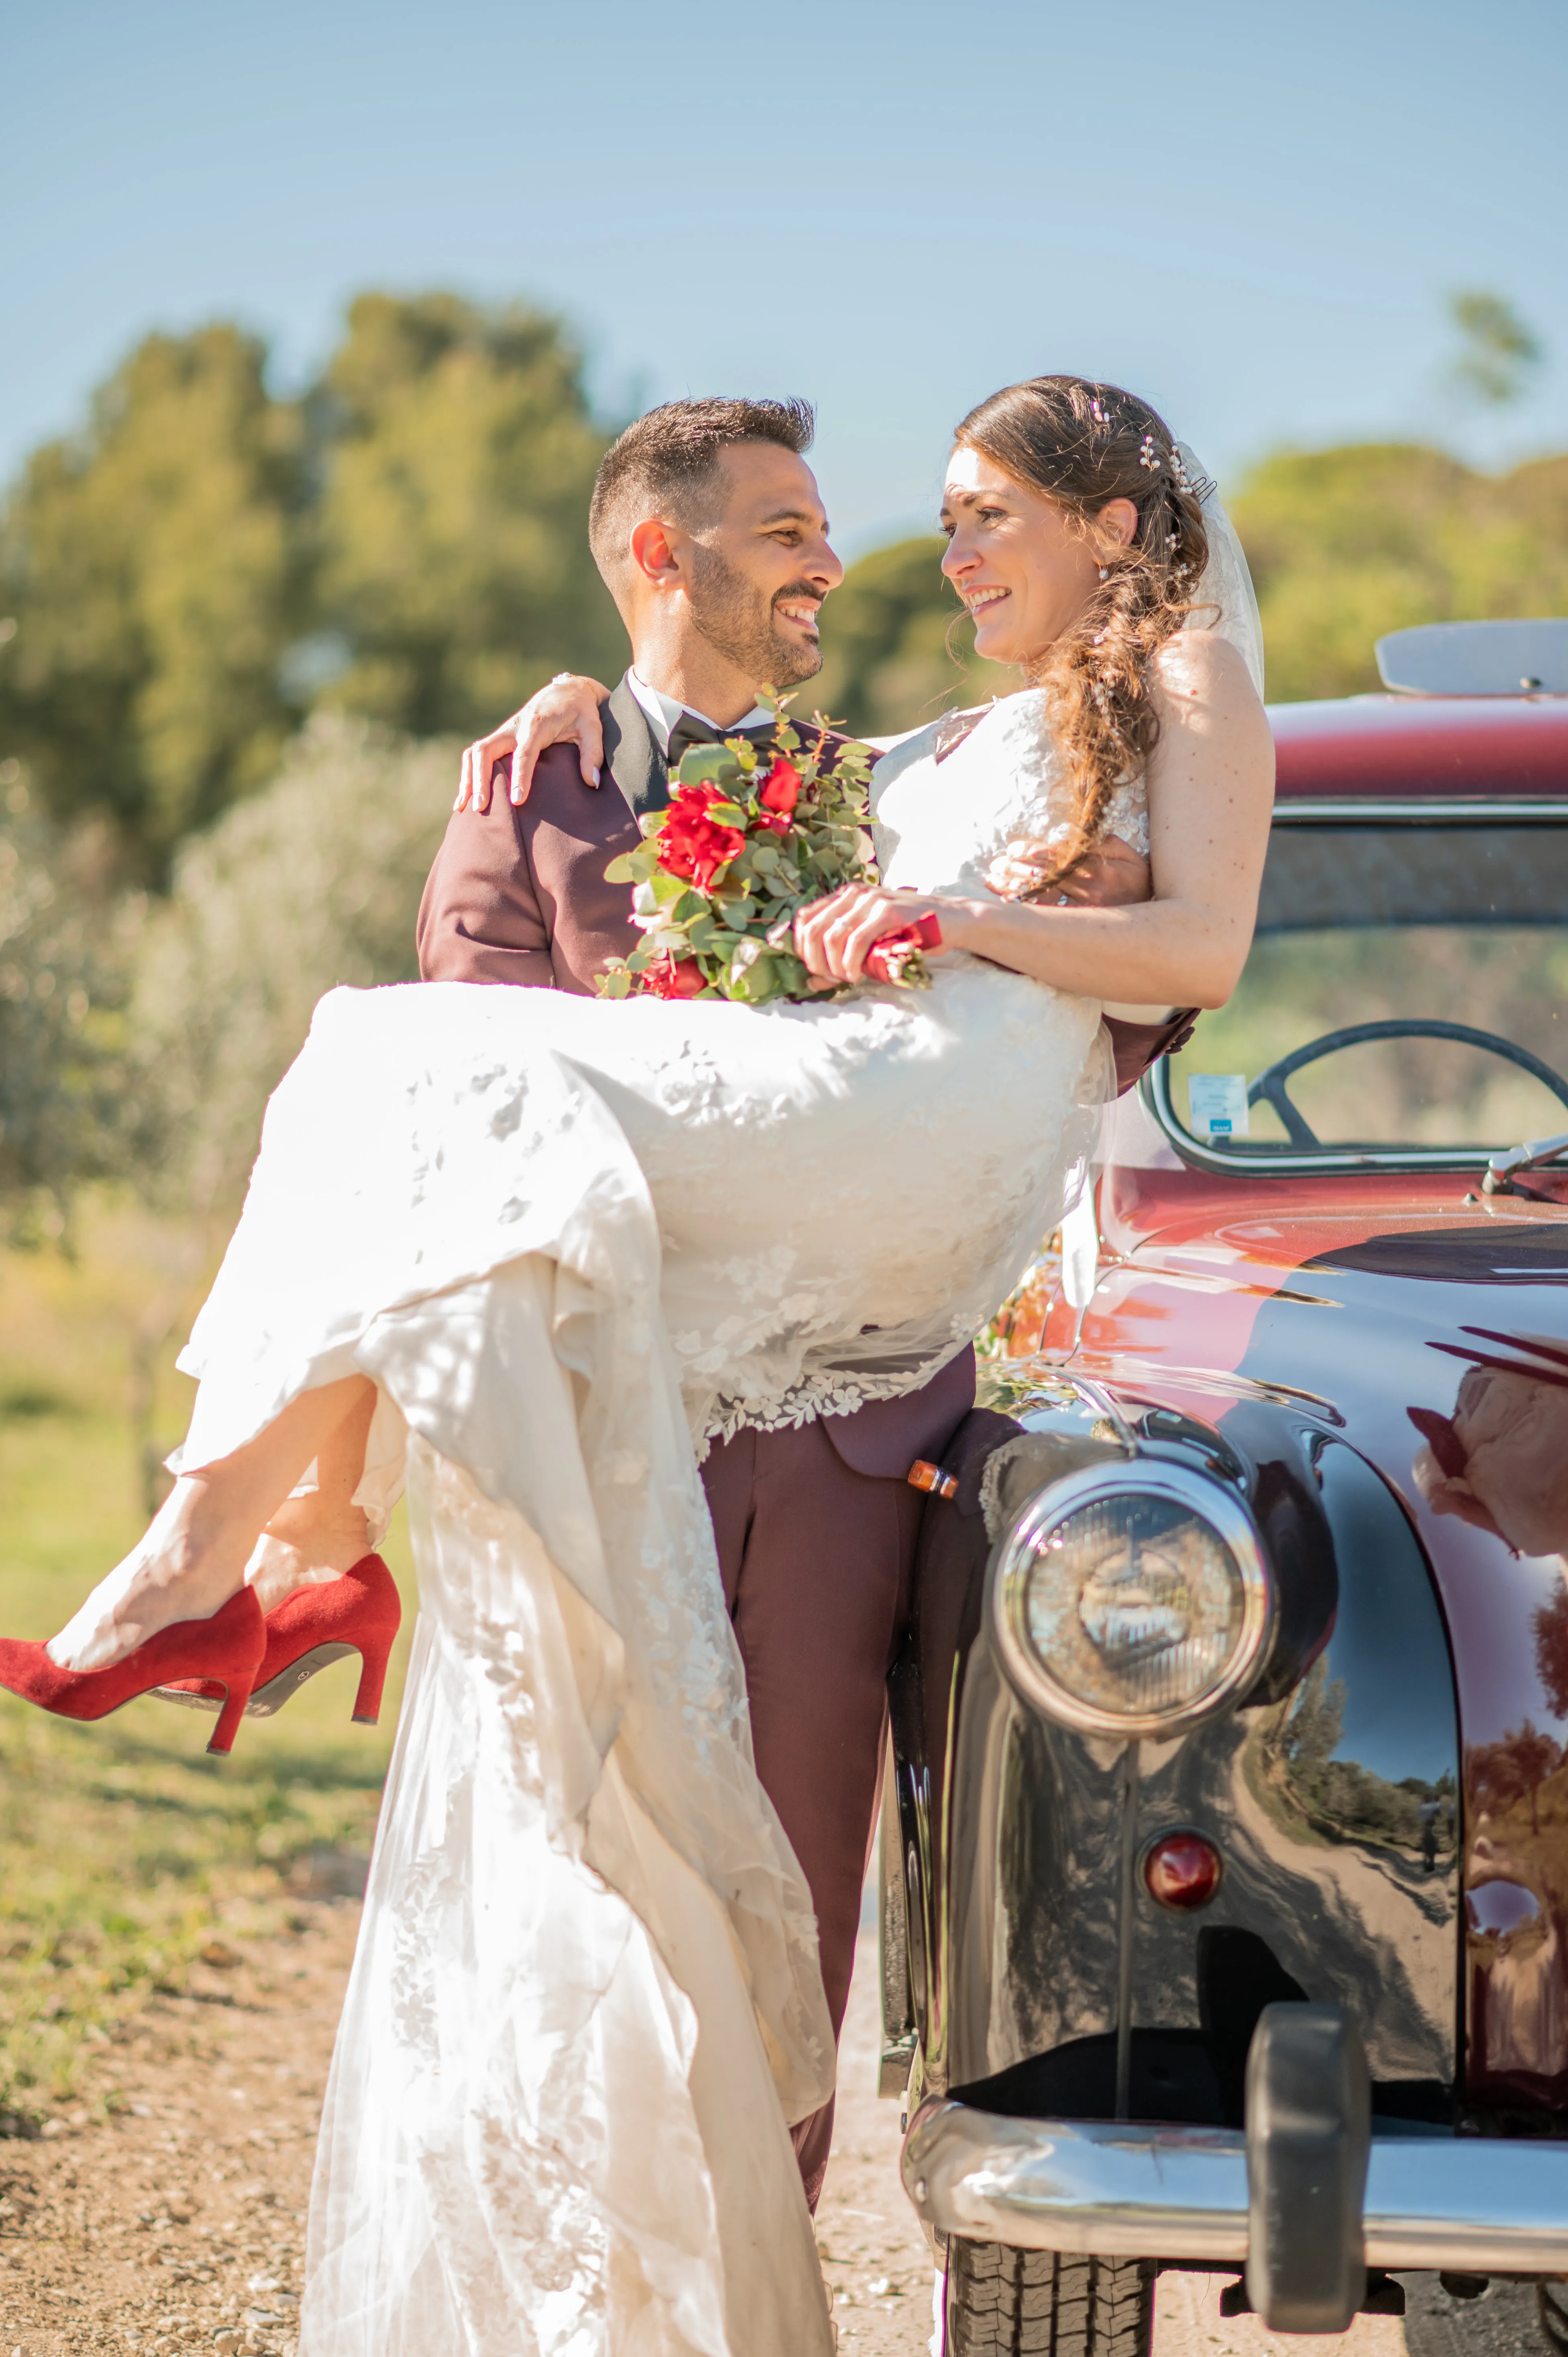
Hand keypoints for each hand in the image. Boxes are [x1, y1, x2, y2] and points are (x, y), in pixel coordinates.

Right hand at [455, 673, 609, 811]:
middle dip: (480, 779)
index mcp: (536, 725)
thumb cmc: (581, 712)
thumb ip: (592, 754)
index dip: (520, 777)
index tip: (517, 802)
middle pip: (485, 750)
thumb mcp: (593, 728)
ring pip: (474, 753)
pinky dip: (468, 776)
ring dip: (468, 779)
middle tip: (481, 809)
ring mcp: (503, 733)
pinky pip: (476, 756)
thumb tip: (592, 782)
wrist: (566, 692)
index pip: (524, 753)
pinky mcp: (499, 739)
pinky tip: (464, 799)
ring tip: (463, 808)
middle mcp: (514, 727)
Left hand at [793, 883, 954, 985]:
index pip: (804, 918)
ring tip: (848, 978)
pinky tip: (858, 976)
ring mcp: (871, 900)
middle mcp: (854, 893)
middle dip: (816, 961)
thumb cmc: (909, 934)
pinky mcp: (888, 912)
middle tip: (832, 978)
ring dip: (835, 966)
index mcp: (845, 895)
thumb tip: (810, 983)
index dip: (802, 949)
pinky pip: (856, 941)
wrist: (950, 922)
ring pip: (832, 936)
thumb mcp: (870, 944)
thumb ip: (840, 959)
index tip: (817, 970)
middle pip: (813, 929)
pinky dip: (851, 963)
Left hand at [987, 831, 1151, 907]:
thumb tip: (1082, 835)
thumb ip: (1106, 843)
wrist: (1157, 917)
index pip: (1061, 857)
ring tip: (993, 879)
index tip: (1012, 849)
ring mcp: (1087, 911)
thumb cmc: (1137, 882)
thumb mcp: (1130, 856)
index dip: (1034, 852)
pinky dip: (1026, 906)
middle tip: (996, 864)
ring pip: (1044, 895)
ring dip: (1016, 887)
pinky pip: (1049, 915)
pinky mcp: (1083, 925)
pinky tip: (1006, 901)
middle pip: (1048, 876)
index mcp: (1103, 868)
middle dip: (1018, 869)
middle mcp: (1094, 890)